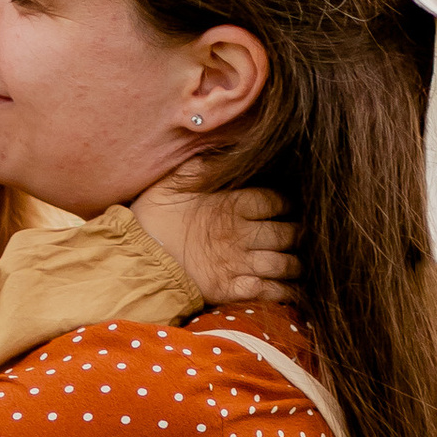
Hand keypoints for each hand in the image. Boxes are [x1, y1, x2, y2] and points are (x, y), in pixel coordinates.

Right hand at [129, 172, 299, 307]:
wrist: (135, 255)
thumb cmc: (154, 212)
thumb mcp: (178, 176)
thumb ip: (209, 163)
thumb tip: (233, 145)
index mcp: (233, 203)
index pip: (277, 200)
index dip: (288, 203)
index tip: (290, 205)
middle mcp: (242, 233)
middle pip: (287, 233)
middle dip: (298, 233)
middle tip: (302, 234)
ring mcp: (238, 263)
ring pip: (284, 263)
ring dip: (296, 263)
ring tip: (300, 262)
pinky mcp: (231, 289)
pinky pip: (269, 291)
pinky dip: (286, 291)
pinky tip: (293, 289)